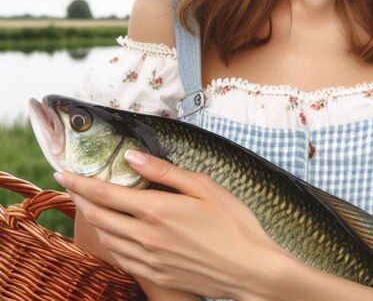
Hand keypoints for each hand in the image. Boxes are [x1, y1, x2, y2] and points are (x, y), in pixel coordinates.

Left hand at [55, 151, 286, 299]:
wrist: (248, 268)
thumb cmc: (232, 222)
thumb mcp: (204, 186)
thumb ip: (164, 171)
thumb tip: (133, 157)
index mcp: (157, 210)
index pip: (106, 194)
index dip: (80, 182)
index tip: (62, 172)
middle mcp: (145, 237)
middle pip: (98, 217)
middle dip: (80, 198)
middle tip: (70, 184)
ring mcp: (149, 260)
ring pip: (106, 238)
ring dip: (92, 219)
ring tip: (89, 204)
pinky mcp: (156, 276)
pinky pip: (121, 257)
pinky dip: (109, 240)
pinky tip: (114, 232)